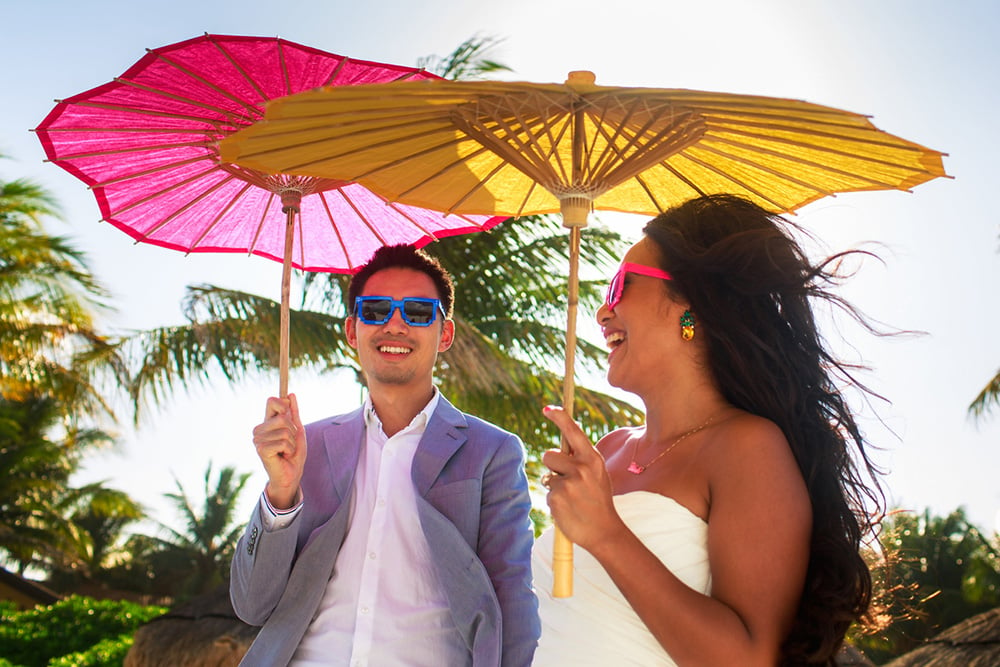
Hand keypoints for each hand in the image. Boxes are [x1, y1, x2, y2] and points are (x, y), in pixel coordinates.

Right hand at [252, 393, 305, 509]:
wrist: (292, 474)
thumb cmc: (294, 453)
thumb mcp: (297, 430)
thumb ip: (294, 412)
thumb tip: (291, 394)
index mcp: (267, 422)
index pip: (272, 401)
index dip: (284, 405)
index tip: (290, 417)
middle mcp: (260, 429)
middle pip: (283, 416)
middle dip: (293, 430)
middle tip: (289, 443)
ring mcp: (258, 439)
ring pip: (284, 430)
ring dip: (291, 443)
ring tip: (286, 451)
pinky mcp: (261, 449)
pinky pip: (283, 442)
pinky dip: (289, 450)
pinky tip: (283, 456)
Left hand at [541, 406, 624, 551]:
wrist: (604, 531)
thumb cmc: (598, 500)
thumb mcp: (597, 474)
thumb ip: (581, 459)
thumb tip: (561, 444)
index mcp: (592, 458)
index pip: (573, 431)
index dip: (559, 417)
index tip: (547, 408)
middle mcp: (581, 467)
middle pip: (549, 455)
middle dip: (553, 467)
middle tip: (569, 482)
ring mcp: (568, 483)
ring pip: (547, 475)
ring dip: (554, 484)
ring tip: (571, 497)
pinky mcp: (557, 498)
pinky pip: (547, 492)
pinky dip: (555, 500)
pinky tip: (569, 508)